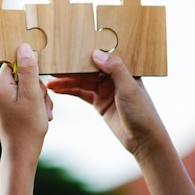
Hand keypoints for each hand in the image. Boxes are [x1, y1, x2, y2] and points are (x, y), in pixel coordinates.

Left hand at [0, 43, 52, 161]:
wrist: (22, 153)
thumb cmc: (27, 127)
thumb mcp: (32, 95)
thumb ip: (28, 69)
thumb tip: (23, 47)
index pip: (15, 63)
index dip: (30, 72)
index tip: (36, 86)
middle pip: (22, 75)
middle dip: (37, 88)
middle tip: (42, 104)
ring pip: (25, 86)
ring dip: (38, 97)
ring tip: (42, 112)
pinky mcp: (4, 105)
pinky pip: (22, 96)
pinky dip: (33, 103)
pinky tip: (39, 114)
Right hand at [46, 50, 165, 158]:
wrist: (144, 140)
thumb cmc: (143, 113)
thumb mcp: (129, 88)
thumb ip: (115, 69)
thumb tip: (96, 53)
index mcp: (123, 70)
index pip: (100, 59)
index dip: (83, 56)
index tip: (67, 53)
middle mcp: (113, 78)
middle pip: (87, 71)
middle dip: (70, 70)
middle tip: (52, 69)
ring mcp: (106, 91)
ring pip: (82, 83)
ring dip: (66, 82)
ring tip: (49, 83)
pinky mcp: (100, 103)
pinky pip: (82, 94)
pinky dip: (70, 92)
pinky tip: (58, 90)